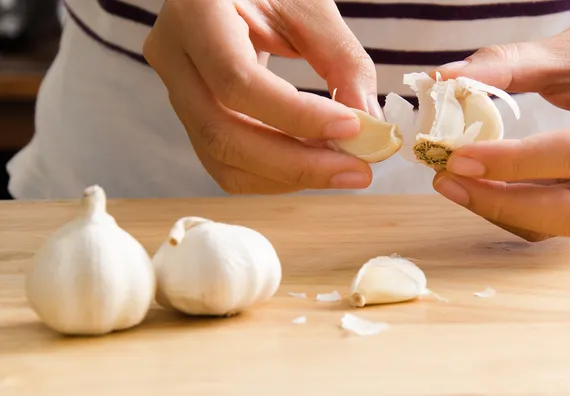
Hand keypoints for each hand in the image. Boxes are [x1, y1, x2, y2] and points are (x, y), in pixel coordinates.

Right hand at [143, 0, 380, 193]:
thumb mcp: (309, 7)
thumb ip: (342, 61)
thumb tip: (369, 125)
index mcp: (196, 13)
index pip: (237, 81)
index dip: (296, 115)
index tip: (352, 128)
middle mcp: (173, 55)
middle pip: (222, 134)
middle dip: (296, 165)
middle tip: (357, 172)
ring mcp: (176, 90)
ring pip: (222, 159)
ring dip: (288, 176)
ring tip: (343, 168)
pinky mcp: (193, 116)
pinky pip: (227, 162)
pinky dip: (275, 174)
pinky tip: (314, 164)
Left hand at [431, 0, 569, 240]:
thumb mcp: (565, 49)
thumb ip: (504, 65)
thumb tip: (441, 80)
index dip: (514, 163)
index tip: (458, 158)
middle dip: (505, 204)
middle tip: (447, 181)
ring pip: (567, 224)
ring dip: (505, 210)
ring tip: (456, 182)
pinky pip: (562, 218)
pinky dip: (518, 208)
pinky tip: (484, 186)